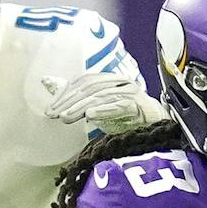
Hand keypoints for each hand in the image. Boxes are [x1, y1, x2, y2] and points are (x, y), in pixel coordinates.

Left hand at [42, 72, 165, 135]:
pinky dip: (104, 109)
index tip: (51, 109)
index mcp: (110, 80)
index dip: (66, 93)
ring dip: (82, 107)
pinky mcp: (140, 106)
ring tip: (67, 118)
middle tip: (56, 114)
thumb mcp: (97, 107)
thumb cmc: (127, 117)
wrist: (158, 128)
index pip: (84, 81)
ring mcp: (132, 93)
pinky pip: (119, 105)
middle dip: (70, 101)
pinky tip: (90, 116)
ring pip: (102, 96)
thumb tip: (47, 82)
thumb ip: (74, 96)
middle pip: (91, 87)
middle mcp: (120, 82)